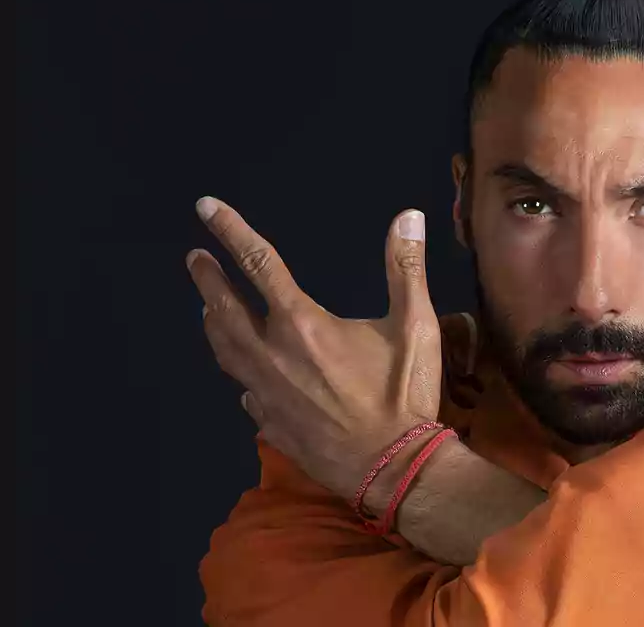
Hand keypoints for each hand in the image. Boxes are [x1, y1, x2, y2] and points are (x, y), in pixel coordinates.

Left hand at [185, 197, 442, 500]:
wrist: (394, 468)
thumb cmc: (403, 393)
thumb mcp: (416, 326)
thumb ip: (406, 268)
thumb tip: (408, 216)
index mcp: (303, 324)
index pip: (259, 264)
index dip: (231, 231)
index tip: (205, 207)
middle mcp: (272, 354)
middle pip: (226, 309)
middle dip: (208, 279)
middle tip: (194, 259)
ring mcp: (266, 393)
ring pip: (226, 351)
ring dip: (214, 323)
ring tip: (206, 309)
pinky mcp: (270, 424)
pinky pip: (245, 392)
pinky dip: (241, 372)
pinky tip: (244, 375)